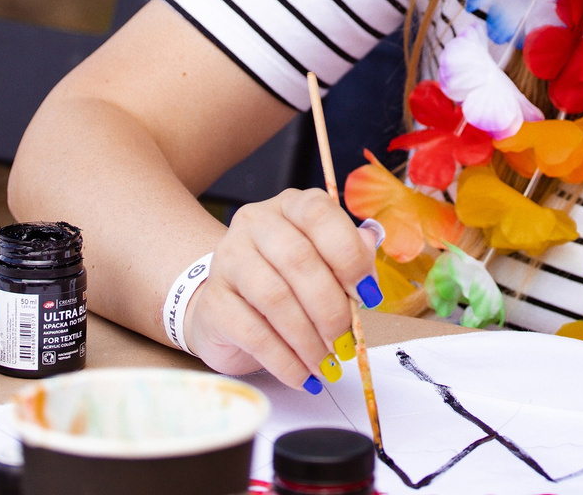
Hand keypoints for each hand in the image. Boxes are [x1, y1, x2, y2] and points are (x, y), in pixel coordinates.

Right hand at [180, 188, 377, 391]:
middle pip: (299, 260)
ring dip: (310, 340)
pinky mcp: (213, 301)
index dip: (349, 255)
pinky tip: (302, 376)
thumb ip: (351, 262)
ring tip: (327, 364)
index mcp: (290, 206)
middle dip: (331, 308)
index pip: (319, 215)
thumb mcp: (323, 265)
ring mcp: (228, 259)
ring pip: (276, 298)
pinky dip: (285, 361)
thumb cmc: (285, 283)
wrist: (228, 311)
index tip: (369, 296)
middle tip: (348, 341)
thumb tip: (369, 278)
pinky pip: (253, 333)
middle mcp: (255, 224)